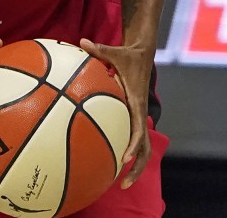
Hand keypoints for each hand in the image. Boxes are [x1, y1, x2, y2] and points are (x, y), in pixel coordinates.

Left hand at [80, 38, 153, 188]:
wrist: (143, 53)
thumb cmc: (127, 55)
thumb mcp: (115, 52)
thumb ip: (99, 49)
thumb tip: (82, 41)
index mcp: (136, 102)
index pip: (138, 128)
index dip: (133, 144)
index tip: (125, 158)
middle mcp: (139, 113)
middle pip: (144, 147)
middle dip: (137, 167)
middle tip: (123, 184)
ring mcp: (137, 117)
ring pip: (142, 147)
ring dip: (134, 166)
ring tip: (120, 183)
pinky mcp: (133, 116)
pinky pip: (131, 138)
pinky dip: (125, 151)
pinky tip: (109, 161)